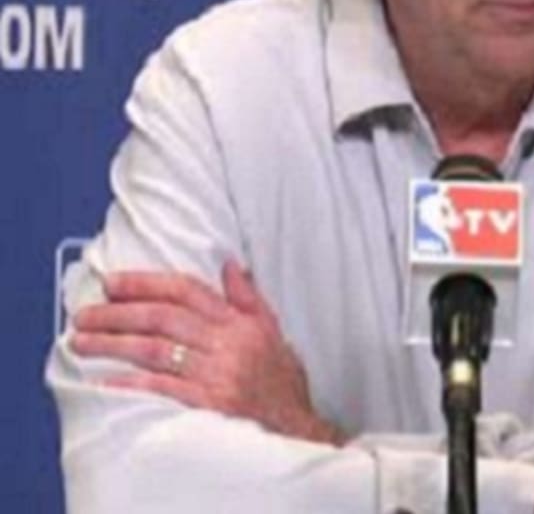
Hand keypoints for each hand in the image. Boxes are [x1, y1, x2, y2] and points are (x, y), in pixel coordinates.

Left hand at [71, 261, 343, 445]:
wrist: (295, 427)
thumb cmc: (280, 381)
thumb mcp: (272, 331)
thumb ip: (248, 298)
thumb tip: (230, 264)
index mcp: (240, 322)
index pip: (188, 291)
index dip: (147, 283)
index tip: (113, 283)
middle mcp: (227, 343)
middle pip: (163, 318)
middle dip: (118, 313)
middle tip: (85, 314)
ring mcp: (217, 374)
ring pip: (155, 350)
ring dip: (113, 344)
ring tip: (81, 342)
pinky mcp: (208, 404)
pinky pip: (161, 388)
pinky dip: (130, 384)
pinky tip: (104, 380)